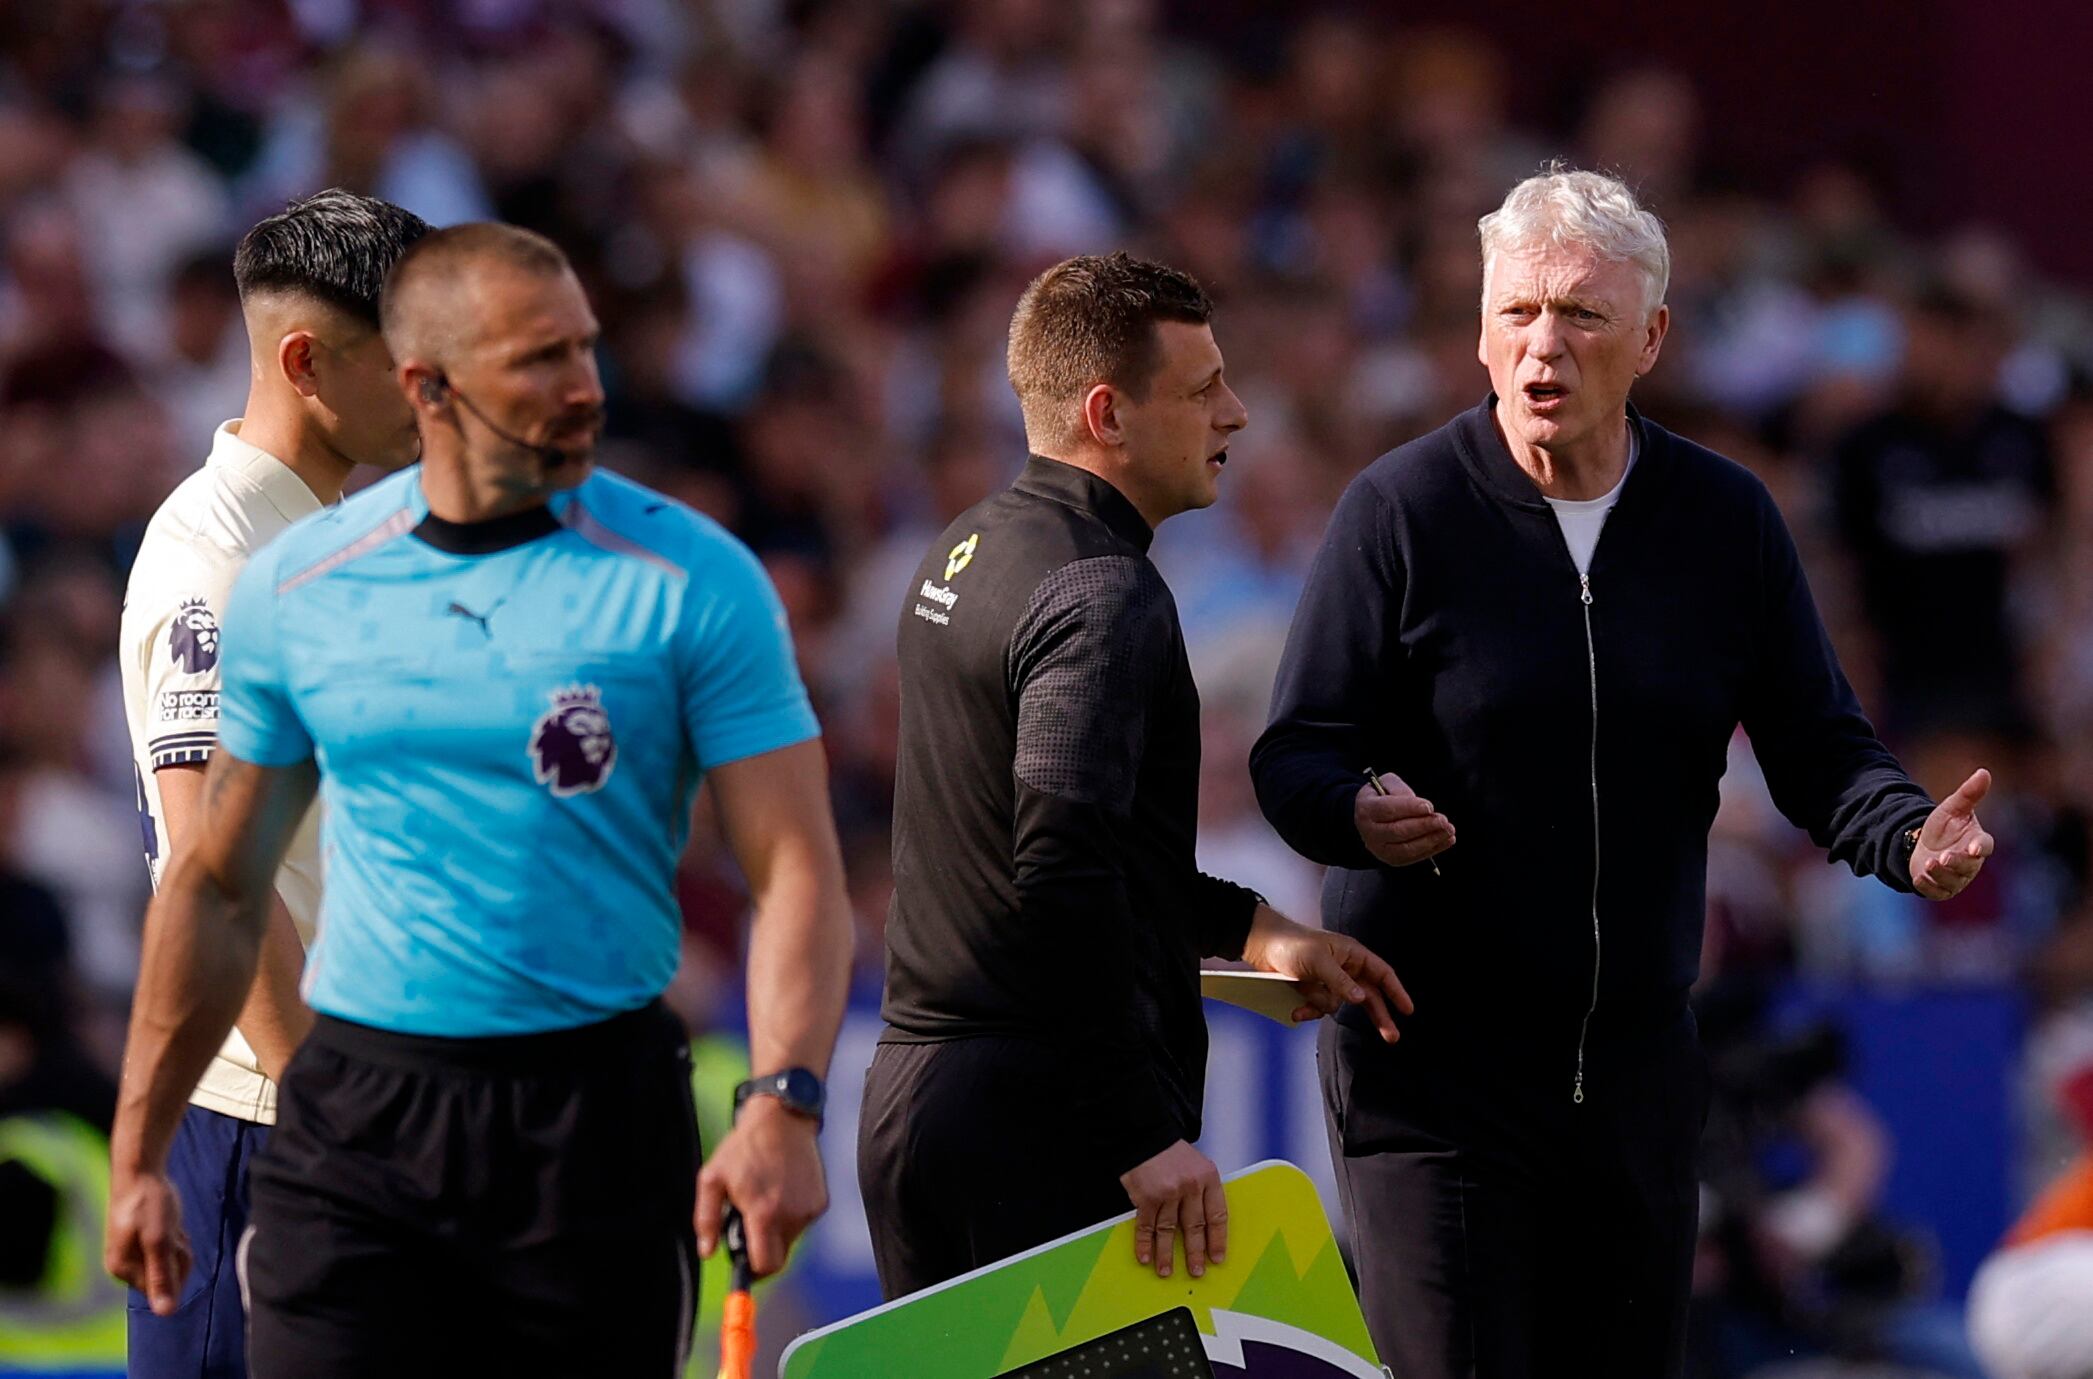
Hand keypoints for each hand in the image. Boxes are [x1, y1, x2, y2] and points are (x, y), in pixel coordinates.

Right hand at [106, 1168, 190, 1314]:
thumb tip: (166, 1313)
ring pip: (173, 1262)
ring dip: (179, 1244)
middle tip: (171, 1230)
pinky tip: (170, 1222)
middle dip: (178, 1254)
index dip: (174, 1268)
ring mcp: (136, 1254)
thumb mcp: (159, 1240)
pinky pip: (171, 1249)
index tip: (169, 1242)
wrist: (142, 1171)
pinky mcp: (146, 1243)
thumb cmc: (148, 1203)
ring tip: (170, 1224)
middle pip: (168, 1277)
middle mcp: (125, 1266)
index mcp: (121, 1269)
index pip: (160, 1289)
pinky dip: (177, 1237)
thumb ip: (162, 1276)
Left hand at [696, 1096, 826, 1277]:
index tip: (743, 1266)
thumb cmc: (743, 1147)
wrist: (783, 1118)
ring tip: (766, 1198)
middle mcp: (791, 1215)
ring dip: (776, 1230)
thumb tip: (707, 1252)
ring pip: (790, 1239)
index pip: (765, 1265)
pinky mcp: (820, 1200)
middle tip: (750, 1227)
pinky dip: (791, 1215)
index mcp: (764, 1213)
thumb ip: (706, 1219)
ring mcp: (809, 1208)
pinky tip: (782, 1190)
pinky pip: (802, 1222)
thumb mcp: (712, 1178)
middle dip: (763, 1251)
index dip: (752, 1271)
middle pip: (779, 1257)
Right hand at [1119, 1140, 1224, 1279]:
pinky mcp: (1146, 1196)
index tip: (1217, 1257)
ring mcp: (1168, 1192)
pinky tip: (1146, 1257)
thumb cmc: (1171, 1153)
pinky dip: (1145, 1243)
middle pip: (1195, 1226)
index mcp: (1208, 1177)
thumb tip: (1205, 1227)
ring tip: (1166, 1271)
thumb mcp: (1197, 1166)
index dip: (1217, 1239)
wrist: (1144, 1134)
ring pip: (1169, 1230)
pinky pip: (1146, 1226)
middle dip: (1195, 1252)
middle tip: (1196, 1271)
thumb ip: (1202, 1192)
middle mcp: (1190, 1186)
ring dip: (1166, 1254)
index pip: (1218, 1215)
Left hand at [1241, 906, 1413, 1041]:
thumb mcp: (1318, 961)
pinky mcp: (1314, 990)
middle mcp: (1345, 968)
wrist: (1261, 946)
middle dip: (1378, 1016)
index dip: (1396, 991)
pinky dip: (1309, 1010)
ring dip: (1321, 1006)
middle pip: (1369, 996)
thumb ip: (1340, 981)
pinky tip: (1296, 1012)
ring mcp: (1330, 981)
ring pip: (1338, 1005)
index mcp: (1352, 954)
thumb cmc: (1292, 944)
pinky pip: (1319, 1007)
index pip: (1382, 973)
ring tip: (1303, 1000)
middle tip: (1391, 1038)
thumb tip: (1361, 999)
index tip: (1408, 1010)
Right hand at [1354, 772, 1453, 867]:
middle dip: (1423, 826)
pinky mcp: (1392, 859)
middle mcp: (1370, 832)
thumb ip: (1400, 789)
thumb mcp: (1386, 783)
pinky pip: (1414, 857)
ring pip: (1406, 848)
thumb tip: (1419, 803)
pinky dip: (1432, 849)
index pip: (1387, 809)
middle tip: (1443, 820)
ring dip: (1431, 839)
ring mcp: (1380, 848)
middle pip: (1398, 831)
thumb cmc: (1382, 797)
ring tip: (1449, 830)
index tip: (1429, 806)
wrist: (1370, 818)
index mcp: (1366, 809)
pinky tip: (1446, 840)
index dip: (1409, 808)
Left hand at [1910, 768, 1995, 900]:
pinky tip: (1918, 878)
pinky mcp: (1941, 889)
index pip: (1985, 846)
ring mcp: (1956, 878)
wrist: (1922, 845)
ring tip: (1929, 863)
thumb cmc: (1944, 826)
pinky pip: (1937, 892)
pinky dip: (1928, 886)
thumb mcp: (1952, 808)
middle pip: (1968, 866)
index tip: (1975, 849)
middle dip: (1956, 863)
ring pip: (1952, 880)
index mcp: (1977, 842)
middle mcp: (1970, 863)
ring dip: (1940, 874)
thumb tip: (1984, 772)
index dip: (1981, 848)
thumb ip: (1968, 793)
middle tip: (1945, 857)